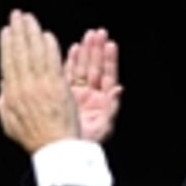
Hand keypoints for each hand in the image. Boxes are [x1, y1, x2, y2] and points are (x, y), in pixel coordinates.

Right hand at [0, 10, 79, 153]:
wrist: (53, 149)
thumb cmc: (35, 140)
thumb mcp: (10, 123)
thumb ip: (4, 103)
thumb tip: (3, 86)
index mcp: (11, 95)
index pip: (8, 63)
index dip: (6, 45)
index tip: (6, 31)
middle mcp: (24, 87)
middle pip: (19, 53)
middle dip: (18, 32)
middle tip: (16, 15)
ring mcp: (40, 85)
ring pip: (34, 53)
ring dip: (31, 33)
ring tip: (29, 19)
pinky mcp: (57, 86)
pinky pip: (51, 61)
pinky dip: (49, 47)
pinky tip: (46, 35)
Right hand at [64, 28, 121, 142]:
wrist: (67, 153)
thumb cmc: (88, 144)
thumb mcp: (104, 127)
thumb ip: (112, 107)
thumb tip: (119, 90)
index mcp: (103, 101)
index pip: (108, 76)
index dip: (109, 60)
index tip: (110, 44)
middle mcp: (91, 96)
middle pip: (96, 68)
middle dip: (96, 51)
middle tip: (97, 33)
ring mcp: (78, 95)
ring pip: (82, 70)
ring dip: (85, 53)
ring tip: (87, 37)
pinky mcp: (65, 96)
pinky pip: (68, 76)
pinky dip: (70, 63)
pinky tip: (73, 49)